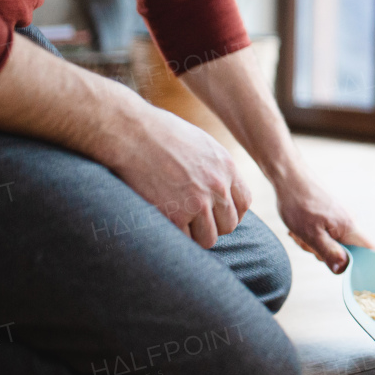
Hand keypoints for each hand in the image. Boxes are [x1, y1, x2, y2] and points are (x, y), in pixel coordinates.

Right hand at [97, 102, 251, 249]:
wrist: (131, 133)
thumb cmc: (160, 135)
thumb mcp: (200, 144)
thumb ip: (215, 169)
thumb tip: (221, 191)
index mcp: (227, 167)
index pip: (243, 203)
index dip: (230, 212)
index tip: (215, 214)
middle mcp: (217, 186)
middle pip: (229, 225)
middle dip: (212, 226)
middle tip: (192, 220)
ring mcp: (198, 202)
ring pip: (208, 239)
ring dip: (194, 235)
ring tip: (177, 222)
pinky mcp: (175, 215)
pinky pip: (185, 241)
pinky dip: (175, 237)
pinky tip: (164, 222)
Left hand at [275, 169, 372, 274]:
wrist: (290, 178)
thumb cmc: (299, 204)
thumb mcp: (310, 235)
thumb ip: (328, 253)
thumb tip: (343, 270)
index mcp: (349, 228)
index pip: (372, 251)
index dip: (367, 265)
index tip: (347, 270)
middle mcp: (349, 223)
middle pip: (347, 252)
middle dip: (326, 254)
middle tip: (308, 242)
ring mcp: (340, 220)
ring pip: (333, 244)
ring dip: (315, 244)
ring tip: (301, 232)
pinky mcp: (331, 217)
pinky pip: (326, 235)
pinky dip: (312, 236)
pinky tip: (300, 229)